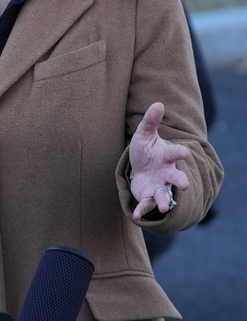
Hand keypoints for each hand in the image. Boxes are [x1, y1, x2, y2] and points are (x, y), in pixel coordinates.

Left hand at [130, 102, 190, 219]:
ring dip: (165, 201)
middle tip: (184, 184)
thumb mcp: (144, 134)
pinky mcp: (149, 196)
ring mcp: (159, 186)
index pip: (174, 154)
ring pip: (165, 195)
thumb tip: (158, 103)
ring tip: (164, 208)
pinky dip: (142, 210)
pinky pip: (147, 204)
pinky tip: (136, 216)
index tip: (184, 152)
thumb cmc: (146, 150)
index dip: (178, 153)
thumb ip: (150, 121)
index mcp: (166, 156)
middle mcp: (166, 173)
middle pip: (175, 178)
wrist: (141, 168)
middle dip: (180, 180)